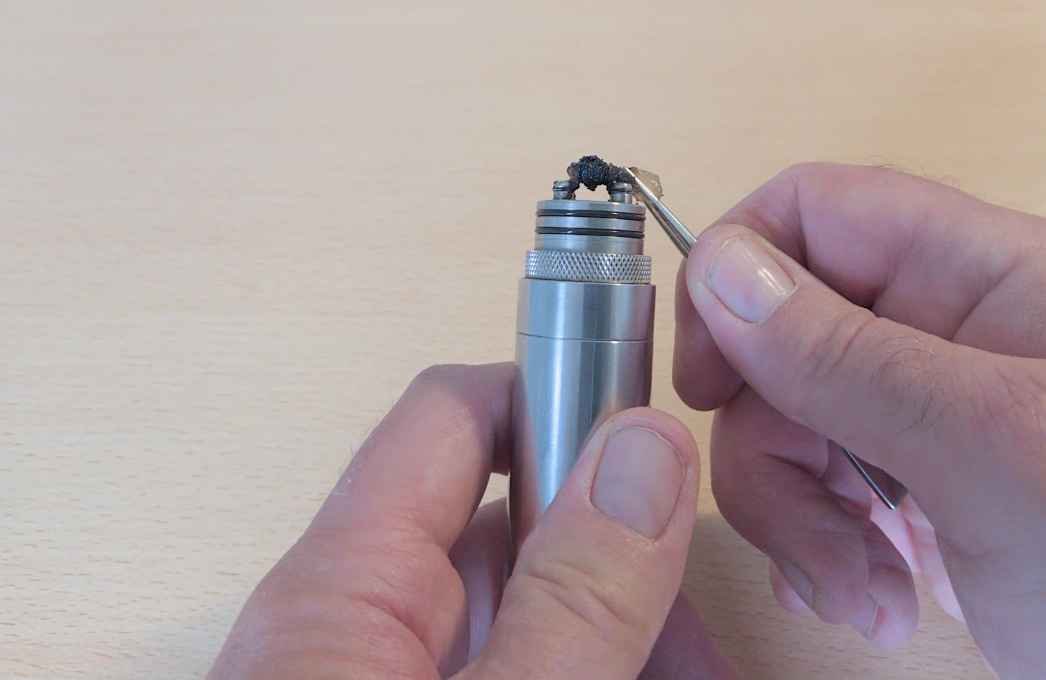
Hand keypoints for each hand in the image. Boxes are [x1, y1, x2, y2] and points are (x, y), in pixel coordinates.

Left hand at [207, 363, 739, 679]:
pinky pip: (521, 668)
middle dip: (629, 565)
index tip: (661, 429)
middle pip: (519, 531)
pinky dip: (594, 671)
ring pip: (536, 618)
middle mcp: (359, 628)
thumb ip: (571, 598)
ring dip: (629, 638)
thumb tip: (642, 454)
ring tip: (704, 671)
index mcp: (339, 592)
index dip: (562, 394)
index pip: (455, 416)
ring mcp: (391, 679)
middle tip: (706, 630)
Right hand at [674, 163, 1045, 678]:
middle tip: (812, 535)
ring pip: (796, 424)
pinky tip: (873, 604)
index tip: (705, 374)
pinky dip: (828, 551)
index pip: (823, 211)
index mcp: (995, 275)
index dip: (741, 270)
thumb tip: (722, 269)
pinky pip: (828, 492)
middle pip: (791, 337)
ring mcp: (946, 420)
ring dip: (802, 517)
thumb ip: (852, 358)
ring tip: (864, 597)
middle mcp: (960, 333)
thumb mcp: (1004, 454)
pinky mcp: (936, 496)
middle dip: (775, 441)